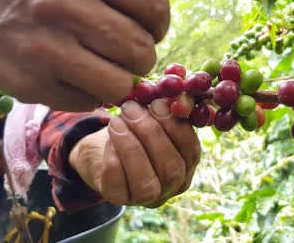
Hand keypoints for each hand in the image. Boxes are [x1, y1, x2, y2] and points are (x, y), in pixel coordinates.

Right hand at [0, 0, 169, 111]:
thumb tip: (158, 25)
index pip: (155, 7)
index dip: (158, 26)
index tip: (146, 30)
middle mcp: (65, 4)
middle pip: (141, 50)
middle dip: (140, 59)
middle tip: (123, 55)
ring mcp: (46, 47)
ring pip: (120, 84)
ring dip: (120, 83)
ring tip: (104, 70)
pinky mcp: (32, 84)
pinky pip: (88, 102)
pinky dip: (89, 95)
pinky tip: (74, 78)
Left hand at [68, 100, 200, 206]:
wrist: (102, 148)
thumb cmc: (134, 130)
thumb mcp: (151, 117)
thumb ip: (165, 109)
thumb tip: (174, 95)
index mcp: (187, 165)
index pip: (191, 151)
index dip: (175, 127)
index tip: (156, 103)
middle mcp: (171, 187)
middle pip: (170, 168)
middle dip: (150, 134)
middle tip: (130, 109)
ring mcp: (146, 198)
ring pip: (146, 182)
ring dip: (130, 146)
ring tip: (116, 121)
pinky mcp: (118, 198)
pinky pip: (118, 184)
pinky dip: (114, 158)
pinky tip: (109, 140)